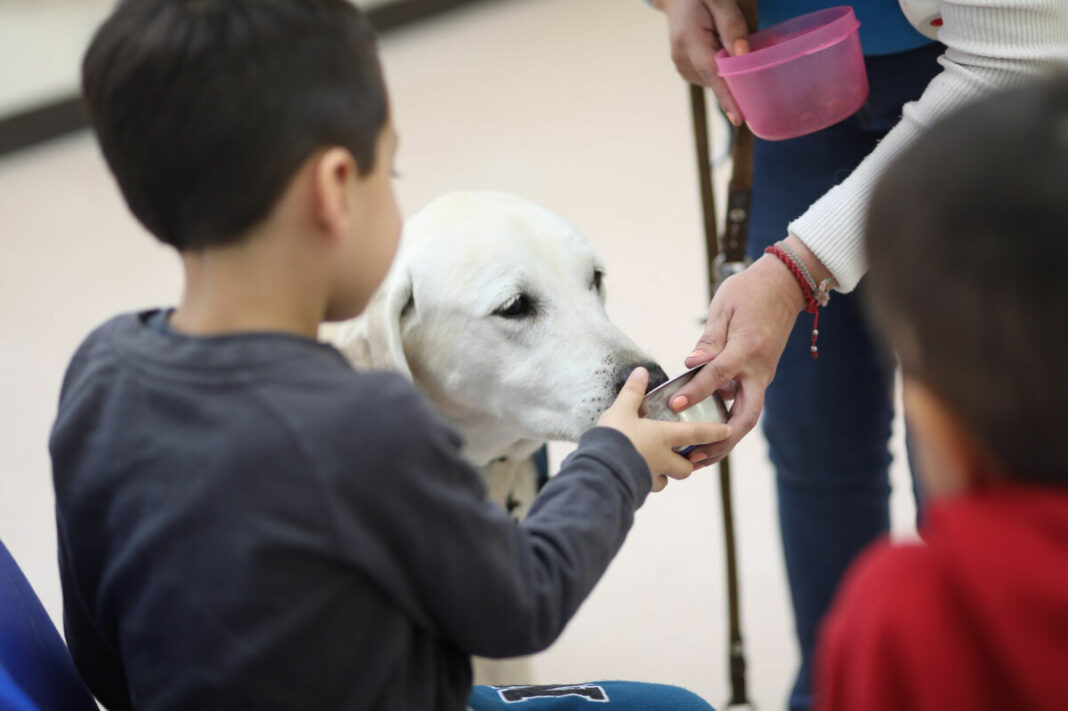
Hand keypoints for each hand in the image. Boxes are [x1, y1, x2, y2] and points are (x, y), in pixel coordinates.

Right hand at [598, 367, 730, 491]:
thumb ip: (632, 392)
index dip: (713, 432)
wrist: (599, 469)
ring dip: (664, 475)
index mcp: (663, 437)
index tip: (728, 432)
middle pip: (686, 468)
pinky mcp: (636, 491)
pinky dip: (644, 483)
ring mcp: (650, 478)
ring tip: (654, 467)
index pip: (696, 434)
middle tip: (684, 456)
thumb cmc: (615, 437)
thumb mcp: (621, 409)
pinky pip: (645, 488)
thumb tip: (641, 371)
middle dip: (688, 463)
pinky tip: (634, 476)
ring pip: (665, 480)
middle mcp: (662, 460)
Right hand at [658, 0, 750, 124]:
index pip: (712, 73)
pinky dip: (721, 70)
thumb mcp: (719, 0)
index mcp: (688, 39)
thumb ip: (732, 26)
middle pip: (715, 79)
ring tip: (726, 44)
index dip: (727, 97)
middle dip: (736, 83)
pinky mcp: (686, 70)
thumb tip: (744, 55)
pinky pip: (710, 76)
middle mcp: (682, 58)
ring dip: (728, 71)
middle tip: (754, 76)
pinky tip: (719, 52)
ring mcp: (682, 66)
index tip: (738, 120)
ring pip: (714, 79)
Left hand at [668, 250, 810, 465]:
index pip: (719, 375)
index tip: (675, 405)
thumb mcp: (724, 307)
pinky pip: (745, 406)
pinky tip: (705, 433)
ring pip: (746, 417)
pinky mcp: (760, 377)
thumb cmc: (750, 290)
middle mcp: (759, 369)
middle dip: (721, 440)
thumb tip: (691, 363)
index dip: (697, 392)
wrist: (785, 285)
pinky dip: (727, 423)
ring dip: (724, 440)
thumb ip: (709, 339)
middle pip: (745, 416)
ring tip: (697, 456)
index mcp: (747, 348)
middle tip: (695, 456)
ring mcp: (762, 376)